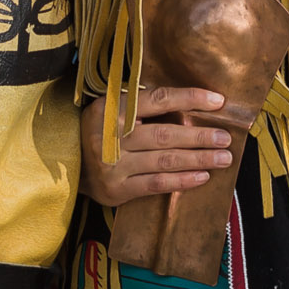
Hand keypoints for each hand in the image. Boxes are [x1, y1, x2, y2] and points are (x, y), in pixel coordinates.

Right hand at [82, 85, 234, 205]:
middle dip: (200, 136)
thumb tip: (189, 102)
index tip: (218, 101)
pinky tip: (202, 177)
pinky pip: (155, 185)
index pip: (158, 100)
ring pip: (165, 161)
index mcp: (111, 109)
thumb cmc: (96, 131)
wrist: (62, 164)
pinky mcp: (117, 189)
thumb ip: (140, 105)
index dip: (189, 98)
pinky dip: (181, 181)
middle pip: (165, 134)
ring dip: (198, 159)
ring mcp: (113, 165)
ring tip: (223, 157)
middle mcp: (111, 137)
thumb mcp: (109, 108)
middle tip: (226, 137)